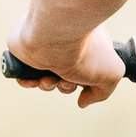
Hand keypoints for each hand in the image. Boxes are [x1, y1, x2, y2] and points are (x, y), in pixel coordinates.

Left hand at [7, 25, 125, 106]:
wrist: (53, 35)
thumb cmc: (84, 49)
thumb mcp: (111, 73)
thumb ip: (103, 91)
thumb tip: (83, 101)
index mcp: (86, 41)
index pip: (84, 67)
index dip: (83, 81)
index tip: (83, 83)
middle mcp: (65, 41)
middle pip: (64, 74)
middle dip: (65, 85)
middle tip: (66, 79)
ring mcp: (43, 44)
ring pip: (44, 75)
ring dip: (48, 85)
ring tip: (50, 78)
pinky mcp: (24, 48)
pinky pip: (24, 72)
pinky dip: (28, 81)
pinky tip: (34, 80)